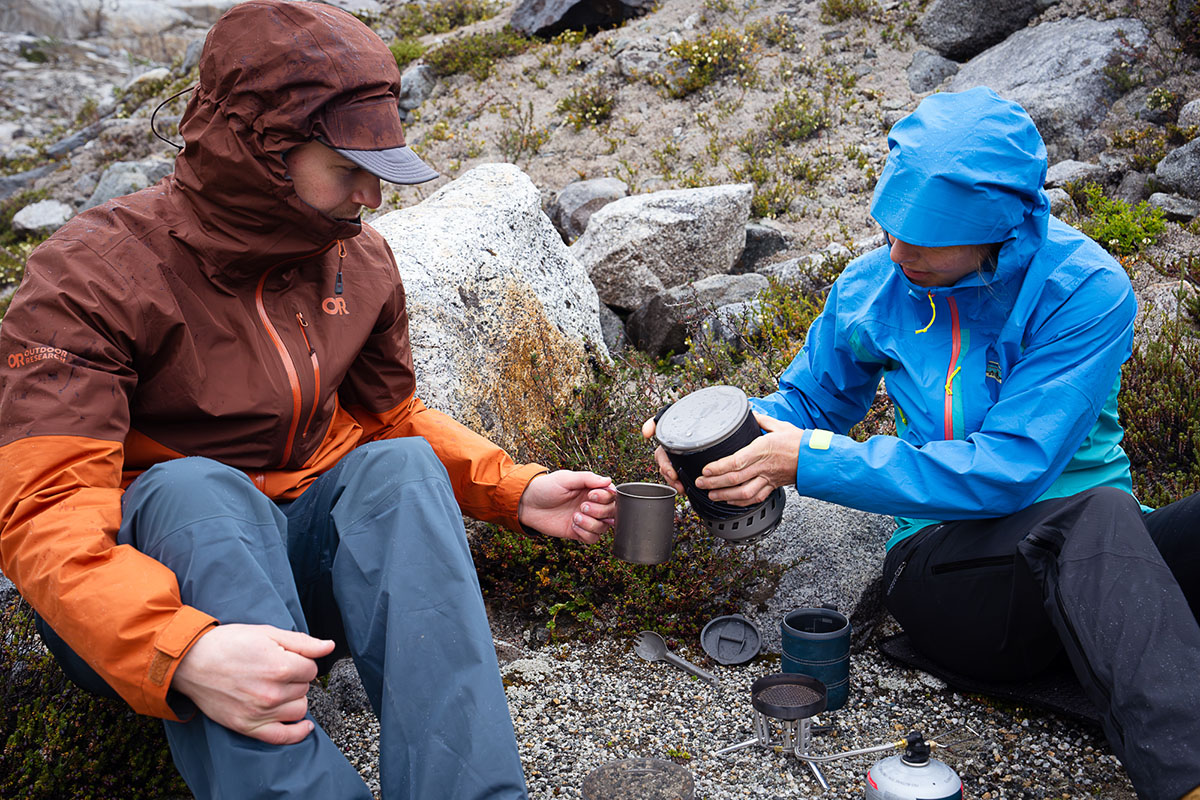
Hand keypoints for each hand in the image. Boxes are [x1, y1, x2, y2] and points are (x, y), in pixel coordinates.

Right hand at [172, 623, 334, 744]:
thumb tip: (329, 646)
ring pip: (299, 709)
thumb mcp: (267, 633)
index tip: (287, 657)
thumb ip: (303, 642)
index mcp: (280, 667)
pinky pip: (282, 737)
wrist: (192, 661)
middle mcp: (272, 693)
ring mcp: (259, 713)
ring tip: (277, 688)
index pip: (312, 669)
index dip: (302, 661)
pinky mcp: (247, 727)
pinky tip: (305, 726)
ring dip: (294, 699)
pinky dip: (297, 733)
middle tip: (276, 670)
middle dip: (296, 678)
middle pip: (305, 688)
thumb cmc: (229, 643)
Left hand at [518, 471, 615, 543]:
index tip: (590, 495)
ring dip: (592, 523)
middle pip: (612, 512)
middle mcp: (592, 504)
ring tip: (575, 517)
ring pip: (604, 527)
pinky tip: (573, 525)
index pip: (612, 495)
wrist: (528, 504)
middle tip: (582, 506)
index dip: (605, 497)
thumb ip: (587, 478)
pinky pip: (593, 539)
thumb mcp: (565, 478)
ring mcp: (586, 519)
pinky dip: (586, 534)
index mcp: (591, 489)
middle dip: (599, 511)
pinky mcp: (578, 532)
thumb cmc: (546, 488)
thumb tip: (608, 480)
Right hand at [641, 417, 684, 494]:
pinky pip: (681, 478)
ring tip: (682, 488)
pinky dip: (682, 484)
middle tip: (679, 483)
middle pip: (666, 471)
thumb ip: (653, 423)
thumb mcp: (664, 416)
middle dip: (671, 479)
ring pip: (672, 477)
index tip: (673, 474)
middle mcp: (669, 454)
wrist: (700, 418)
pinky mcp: (687, 464)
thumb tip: (645, 433)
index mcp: (665, 446)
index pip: (661, 459)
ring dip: (675, 484)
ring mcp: (677, 460)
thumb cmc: (681, 416)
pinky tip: (687, 487)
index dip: (666, 467)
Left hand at [692, 413, 802, 505]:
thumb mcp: (779, 425)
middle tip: (700, 483)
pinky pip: (755, 498)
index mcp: (762, 449)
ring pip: (743, 492)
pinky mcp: (771, 486)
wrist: (815, 458)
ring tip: (711, 495)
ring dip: (724, 496)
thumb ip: (761, 420)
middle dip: (714, 483)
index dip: (719, 467)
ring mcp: (767, 478)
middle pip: (735, 479)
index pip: (736, 461)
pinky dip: (740, 502)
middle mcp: (763, 466)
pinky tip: (730, 501)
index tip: (706, 469)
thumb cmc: (798, 442)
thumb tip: (750, 412)